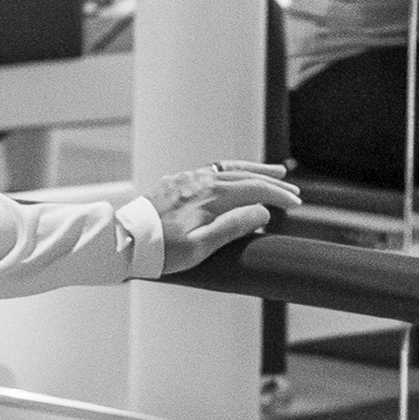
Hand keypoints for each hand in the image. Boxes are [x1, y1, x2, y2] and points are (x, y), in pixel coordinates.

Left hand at [144, 160, 300, 273]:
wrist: (122, 242)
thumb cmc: (161, 250)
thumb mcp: (201, 246)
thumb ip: (233, 227)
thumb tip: (262, 212)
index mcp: (210, 196)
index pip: (254, 189)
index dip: (277, 195)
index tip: (295, 204)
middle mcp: (199, 181)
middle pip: (244, 176)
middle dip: (271, 182)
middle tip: (293, 190)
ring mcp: (186, 179)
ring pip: (227, 169)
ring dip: (252, 170)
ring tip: (273, 171)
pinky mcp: (175, 182)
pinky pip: (210, 170)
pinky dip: (230, 171)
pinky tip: (234, 176)